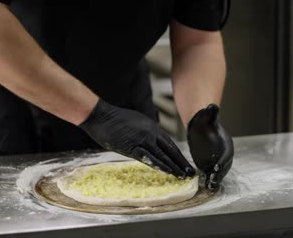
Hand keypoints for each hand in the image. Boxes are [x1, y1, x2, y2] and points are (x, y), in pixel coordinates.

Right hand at [80, 99, 194, 177]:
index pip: (169, 143)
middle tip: (190, 172)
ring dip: (174, 166)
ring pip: (162, 155)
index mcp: (152, 126)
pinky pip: (148, 158)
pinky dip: (159, 165)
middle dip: (181, 162)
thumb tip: (151, 137)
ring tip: (183, 175)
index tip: (185, 163)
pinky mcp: (132, 147)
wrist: (101, 116)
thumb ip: (146, 129)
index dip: (178, 154)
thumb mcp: (136, 120)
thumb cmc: (115, 118)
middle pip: (169, 150)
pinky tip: (168, 171)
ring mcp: (142, 139)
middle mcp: (150, 132)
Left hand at [188, 104, 233, 188]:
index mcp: (226, 143)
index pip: (227, 153)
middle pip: (225, 165)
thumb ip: (210, 113)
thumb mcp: (206, 117)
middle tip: (213, 178)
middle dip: (220, 173)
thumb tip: (212, 105)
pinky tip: (206, 185)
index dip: (222, 160)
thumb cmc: (204, 122)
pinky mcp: (210, 165)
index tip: (217, 165)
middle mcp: (224, 154)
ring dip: (215, 179)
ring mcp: (217, 160)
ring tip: (210, 185)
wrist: (200, 128)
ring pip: (219, 172)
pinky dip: (210, 179)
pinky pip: (212, 173)